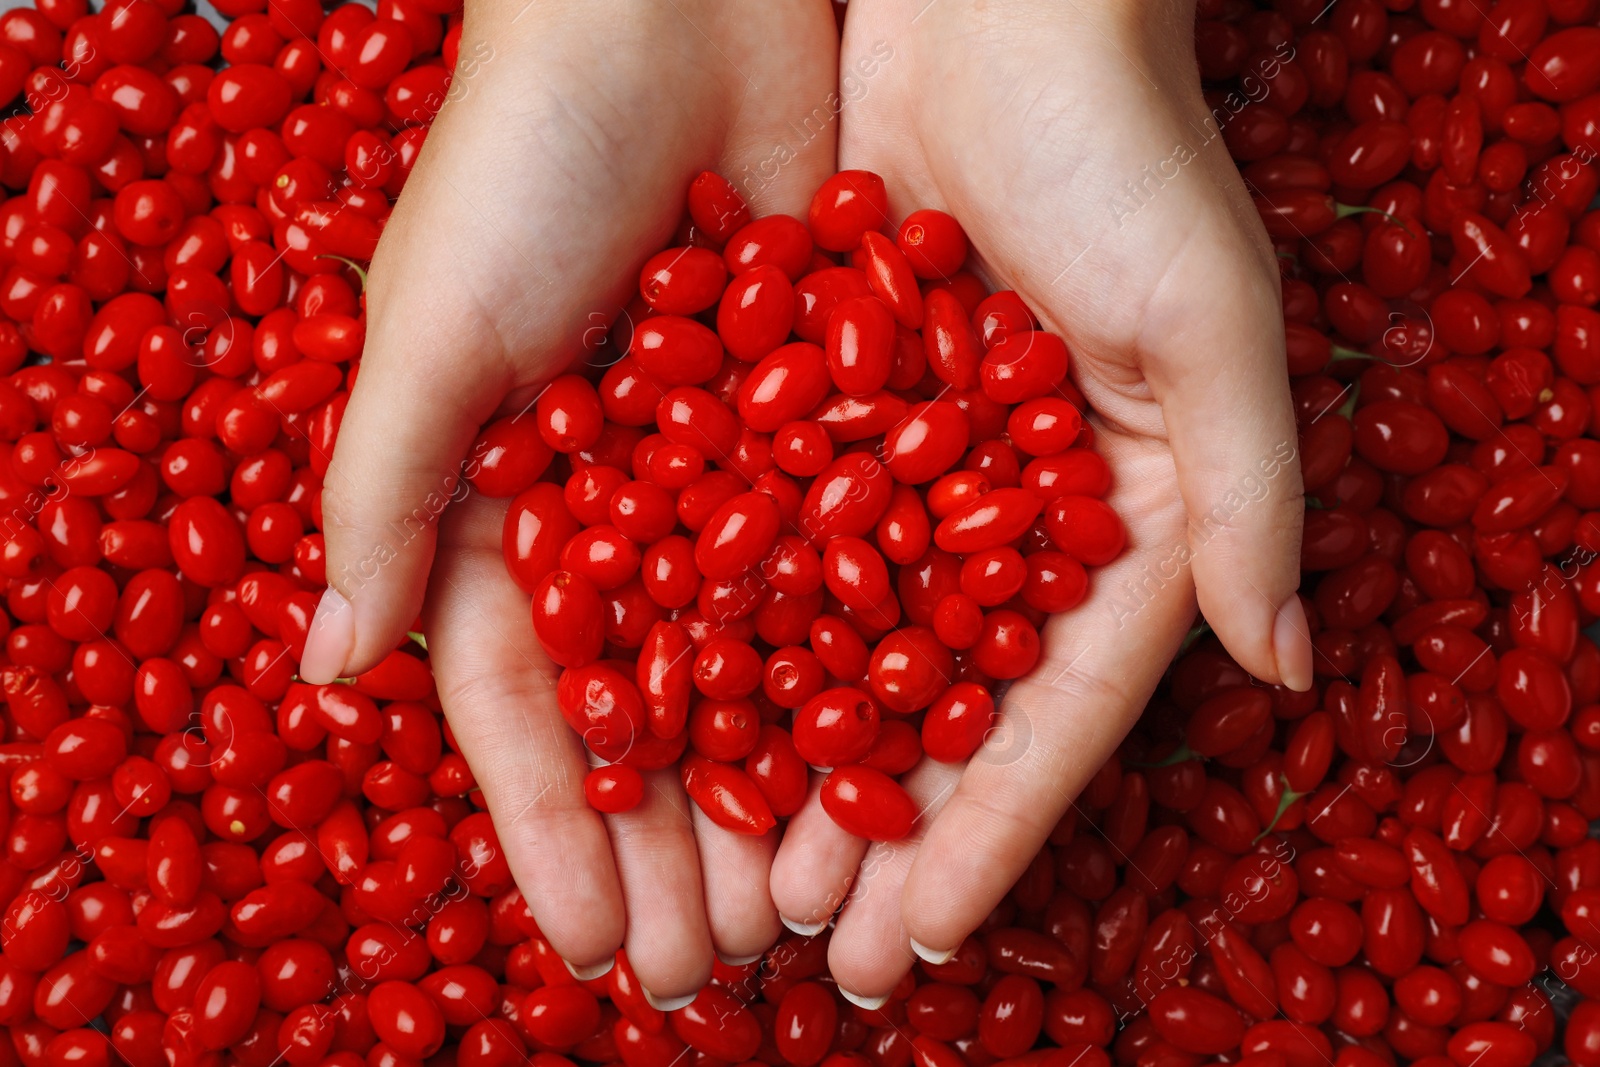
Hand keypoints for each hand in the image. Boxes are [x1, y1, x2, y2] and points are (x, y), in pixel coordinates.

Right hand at [301, 0, 838, 999]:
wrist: (678, 2)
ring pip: (755, 664)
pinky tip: (896, 762)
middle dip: (671, 845)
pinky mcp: (822, 422)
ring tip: (805, 909)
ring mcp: (722, 473)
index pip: (523, 701)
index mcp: (500, 499)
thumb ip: (386, 495)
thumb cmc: (524, 151)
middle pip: (647, 709)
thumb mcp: (435, 326)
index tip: (592, 949)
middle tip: (707, 972)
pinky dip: (864, 665)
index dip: (553, 830)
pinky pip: (847, 566)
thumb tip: (321, 669)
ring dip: (775, 788)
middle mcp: (614, 505)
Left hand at [768, 0, 1310, 1001]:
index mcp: (1117, 514)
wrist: (990, 5)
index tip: (932, 937)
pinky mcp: (811, 411)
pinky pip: (762, 545)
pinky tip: (670, 721)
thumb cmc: (1124, 149)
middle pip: (938, 702)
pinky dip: (722, 633)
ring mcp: (903, 470)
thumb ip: (1249, 497)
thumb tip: (1287, 667)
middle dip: (882, 828)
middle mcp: (1006, 511)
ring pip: (840, 648)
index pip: (1055, 705)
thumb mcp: (1206, 323)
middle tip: (819, 953)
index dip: (996, 828)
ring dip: (791, 763)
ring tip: (744, 880)